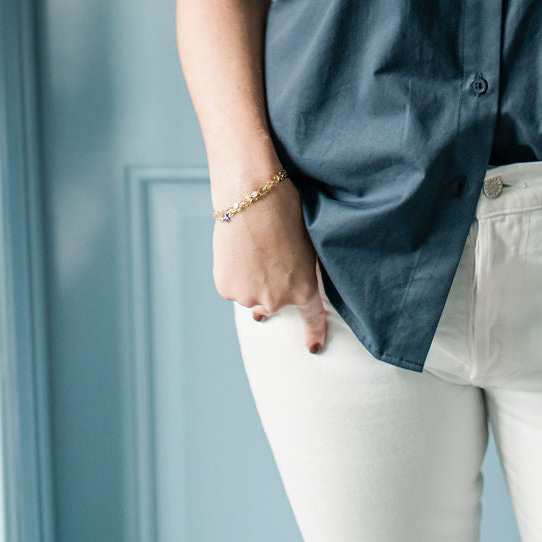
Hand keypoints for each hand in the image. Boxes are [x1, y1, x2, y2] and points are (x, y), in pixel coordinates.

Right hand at [212, 172, 329, 353]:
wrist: (251, 195)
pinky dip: (235, 275)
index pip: (313, 318)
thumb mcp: (308, 243)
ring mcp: (248, 297)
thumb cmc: (285, 210)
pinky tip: (237, 252)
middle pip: (275, 304)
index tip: (314, 347)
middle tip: (269, 261)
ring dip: (252, 282)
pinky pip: (233, 287)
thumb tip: (295, 282)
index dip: (315, 333)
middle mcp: (276, 301)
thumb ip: (304, 271)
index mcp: (304, 289)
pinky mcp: (226, 288)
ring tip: (251, 250)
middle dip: (273, 289)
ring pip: (251, 296)